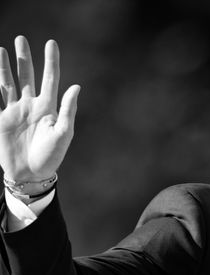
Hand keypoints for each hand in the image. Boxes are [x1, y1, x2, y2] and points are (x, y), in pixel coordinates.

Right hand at [0, 36, 79, 181]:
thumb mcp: (63, 133)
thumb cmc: (51, 156)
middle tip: (21, 39)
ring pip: (10, 83)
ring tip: (2, 49)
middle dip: (24, 58)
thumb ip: (68, 110)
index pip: (50, 79)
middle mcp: (32, 105)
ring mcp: (16, 111)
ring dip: (5, 67)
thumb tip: (76, 86)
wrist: (31, 174)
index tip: (51, 43)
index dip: (51, 61)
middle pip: (28, 76)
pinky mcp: (2, 118)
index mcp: (49, 108)